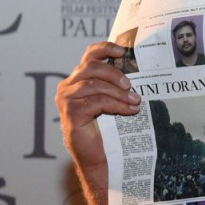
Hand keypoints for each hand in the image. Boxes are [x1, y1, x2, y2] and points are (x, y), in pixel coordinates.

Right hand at [55, 42, 141, 172]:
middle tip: (130, 85)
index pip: (90, 56)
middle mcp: (68, 86)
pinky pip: (97, 102)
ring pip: (95, 85)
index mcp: (78, 79)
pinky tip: (130, 110)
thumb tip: (137, 72)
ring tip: (136, 100)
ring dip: (119, 92)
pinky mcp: (71, 112)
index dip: (105, 49)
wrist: (98, 156)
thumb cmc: (106, 128)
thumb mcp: (111, 101)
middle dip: (114, 73)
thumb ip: (115, 86)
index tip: (123, 51)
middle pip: (92, 67)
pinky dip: (117, 104)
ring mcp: (67, 98)